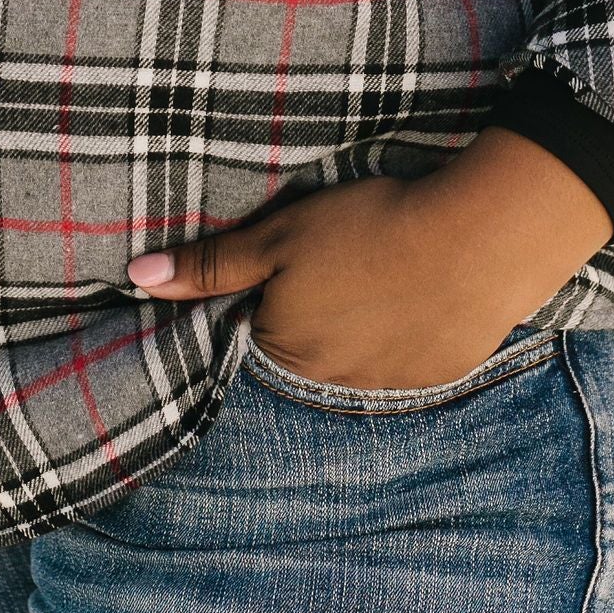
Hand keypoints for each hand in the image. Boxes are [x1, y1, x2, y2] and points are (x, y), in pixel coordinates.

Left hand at [125, 126, 612, 392]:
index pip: (255, 329)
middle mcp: (330, 382)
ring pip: (356, 355)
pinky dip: (407, 330)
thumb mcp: (280, 235)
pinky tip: (418, 290)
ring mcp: (387, 384)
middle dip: (315, 310)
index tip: (294, 259)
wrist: (478, 239)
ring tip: (384, 269)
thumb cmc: (370, 228)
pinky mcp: (435, 375)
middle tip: (345, 255)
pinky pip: (405, 358)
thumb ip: (210, 264)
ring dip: (361, 323)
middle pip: (305, 347)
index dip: (269, 290)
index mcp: (284, 348)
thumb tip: (135, 278)